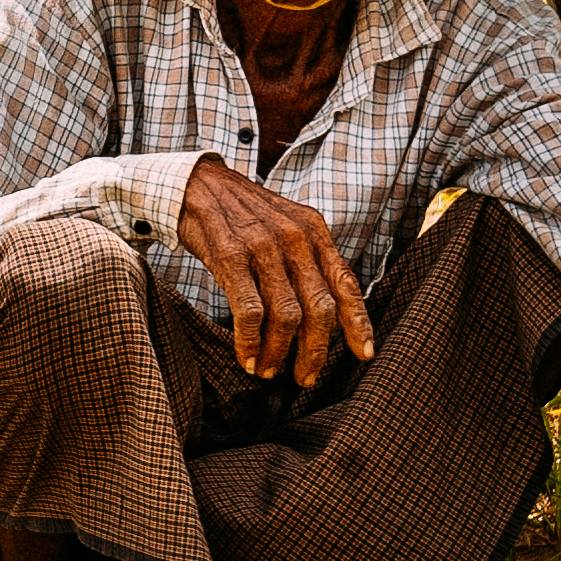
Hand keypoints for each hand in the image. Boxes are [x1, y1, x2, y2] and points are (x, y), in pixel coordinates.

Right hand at [170, 158, 369, 385]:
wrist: (198, 183)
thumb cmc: (244, 213)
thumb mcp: (287, 225)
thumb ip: (309, 259)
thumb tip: (327, 310)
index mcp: (314, 231)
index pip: (345, 283)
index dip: (357, 323)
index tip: (363, 354)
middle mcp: (294, 238)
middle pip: (318, 308)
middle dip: (314, 351)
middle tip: (304, 377)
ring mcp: (263, 247)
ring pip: (286, 315)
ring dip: (278, 352)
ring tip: (268, 371)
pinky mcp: (230, 256)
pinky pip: (250, 310)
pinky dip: (250, 341)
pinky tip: (246, 357)